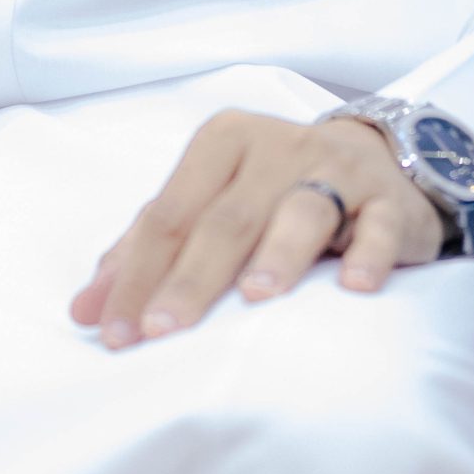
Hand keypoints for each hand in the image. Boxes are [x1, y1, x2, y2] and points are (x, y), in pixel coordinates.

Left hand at [68, 109, 444, 347]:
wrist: (375, 162)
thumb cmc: (273, 192)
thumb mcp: (211, 202)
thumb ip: (151, 248)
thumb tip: (86, 310)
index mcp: (222, 142)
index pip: (169, 213)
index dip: (137, 272)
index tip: (114, 330)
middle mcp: (275, 147)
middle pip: (226, 218)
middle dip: (190, 278)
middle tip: (161, 331)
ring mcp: (336, 170)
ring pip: (300, 211)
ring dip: (277, 254)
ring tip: (255, 297)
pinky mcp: (387, 201)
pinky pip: (378, 225)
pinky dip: (367, 253)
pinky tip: (354, 286)